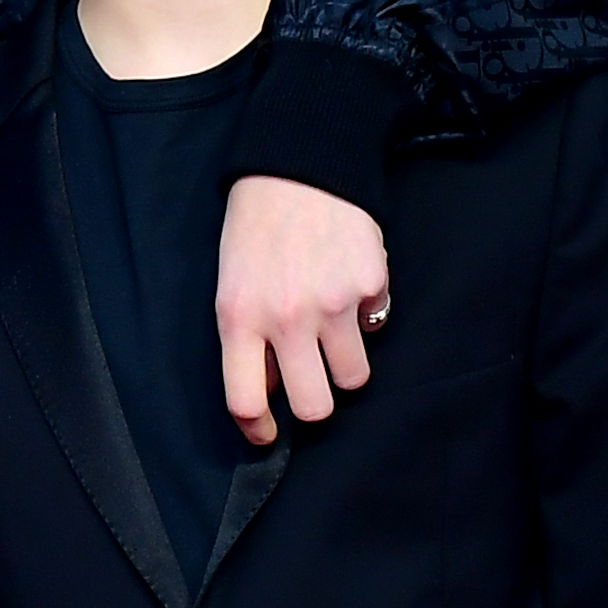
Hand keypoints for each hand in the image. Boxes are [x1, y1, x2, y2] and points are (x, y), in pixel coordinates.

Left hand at [216, 177, 388, 447]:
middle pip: (315, 406)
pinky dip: (366, 316)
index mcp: (239, 320)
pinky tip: (348, 285)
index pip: (245, 399)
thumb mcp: (231, 286)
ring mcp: (334, 304)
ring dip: (345, 364)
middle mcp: (287, 319)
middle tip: (312, 384)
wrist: (298, 172)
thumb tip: (268, 388)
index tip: (267, 435)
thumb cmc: (256, 232)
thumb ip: (247, 338)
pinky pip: (377, 325)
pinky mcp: (371, 285)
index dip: (257, 429)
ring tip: (333, 333)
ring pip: (354, 377)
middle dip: (316, 404)